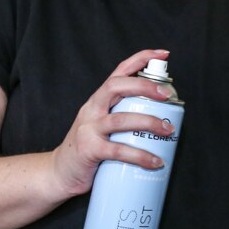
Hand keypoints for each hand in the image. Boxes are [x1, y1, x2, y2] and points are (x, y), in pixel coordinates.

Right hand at [52, 49, 176, 196]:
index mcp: (99, 100)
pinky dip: (140, 156)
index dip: (140, 59)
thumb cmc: (89, 148)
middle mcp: (92, 109)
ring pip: (121, 119)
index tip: (163, 54)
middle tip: (167, 95)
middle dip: (144, 86)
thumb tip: (165, 116)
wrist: (60, 173)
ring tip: (168, 129)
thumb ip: (125, 116)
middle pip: (117, 87)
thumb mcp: (104, 124)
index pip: (119, 72)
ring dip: (148, 122)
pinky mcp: (89, 150)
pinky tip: (155, 161)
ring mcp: (89, 129)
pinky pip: (119, 151)